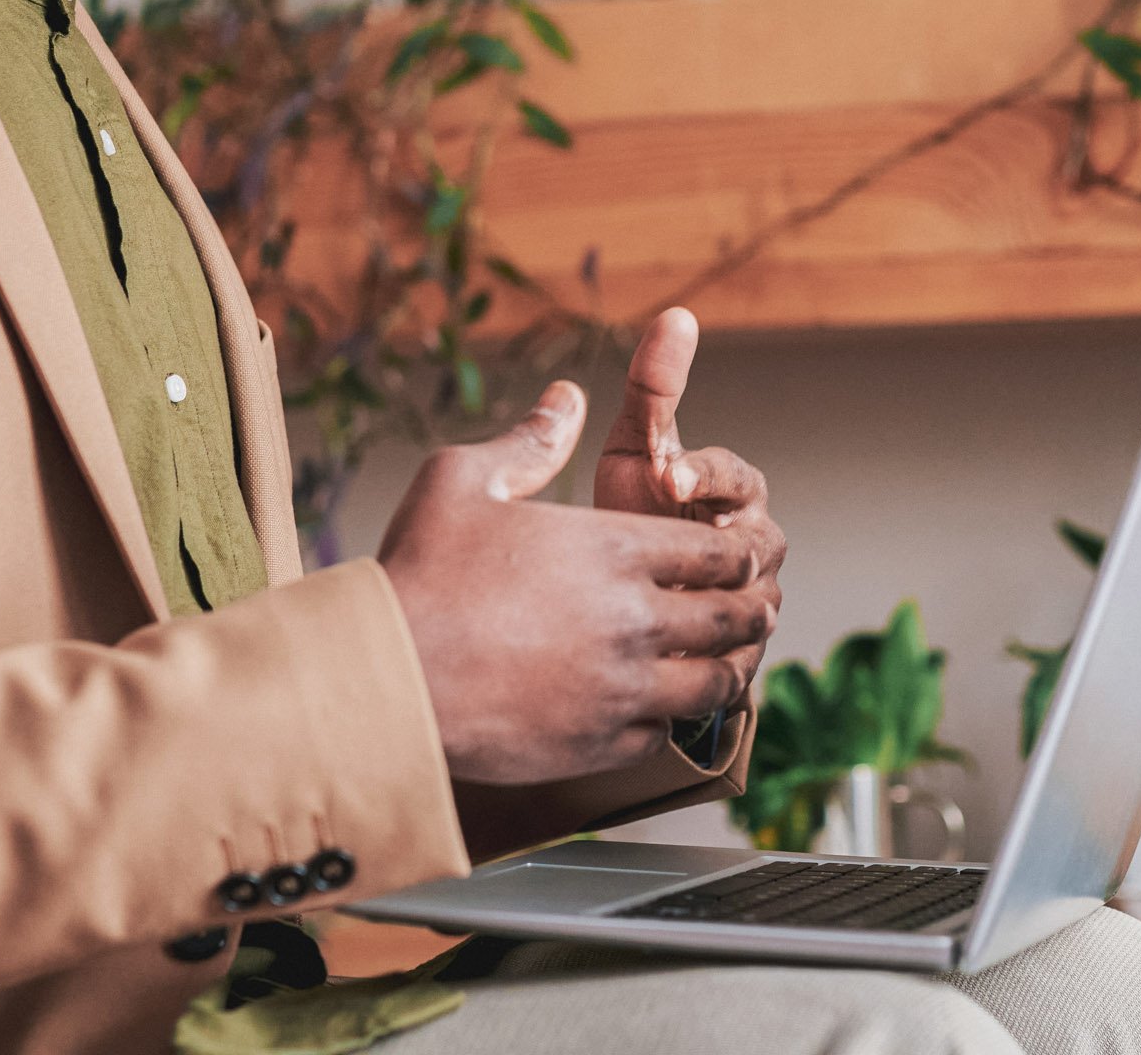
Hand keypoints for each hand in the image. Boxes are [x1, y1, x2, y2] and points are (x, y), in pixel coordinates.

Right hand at [377, 379, 771, 785]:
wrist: (386, 680)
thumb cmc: (417, 573)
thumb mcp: (464, 480)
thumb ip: (530, 441)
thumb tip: (567, 397)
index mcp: (615, 549)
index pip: (718, 552)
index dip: (737, 553)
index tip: (739, 556)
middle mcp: (634, 619)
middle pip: (731, 616)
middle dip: (748, 607)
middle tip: (754, 605)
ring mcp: (621, 688)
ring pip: (713, 683)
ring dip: (725, 667)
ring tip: (725, 660)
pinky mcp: (598, 744)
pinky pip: (664, 733)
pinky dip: (671, 719)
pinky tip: (660, 707)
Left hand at [592, 309, 784, 701]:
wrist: (631, 597)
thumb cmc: (636, 505)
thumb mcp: (639, 446)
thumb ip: (655, 387)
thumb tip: (676, 313)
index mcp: (737, 490)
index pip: (735, 475)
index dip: (703, 472)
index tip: (666, 472)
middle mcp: (759, 545)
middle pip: (752, 549)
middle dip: (706, 553)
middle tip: (661, 554)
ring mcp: (759, 605)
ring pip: (748, 611)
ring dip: (703, 612)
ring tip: (656, 613)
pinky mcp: (742, 660)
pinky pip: (732, 665)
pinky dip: (698, 664)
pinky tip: (658, 661)